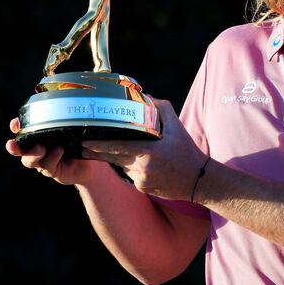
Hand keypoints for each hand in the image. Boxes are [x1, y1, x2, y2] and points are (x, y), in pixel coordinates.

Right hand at [5, 118, 97, 184]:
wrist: (88, 163)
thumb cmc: (76, 142)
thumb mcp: (71, 129)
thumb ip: (65, 119)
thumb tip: (67, 98)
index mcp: (37, 138)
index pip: (22, 131)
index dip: (16, 127)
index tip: (15, 123)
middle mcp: (36, 150)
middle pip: (20, 150)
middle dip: (14, 147)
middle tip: (12, 144)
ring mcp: (42, 162)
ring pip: (30, 161)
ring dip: (33, 154)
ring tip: (41, 148)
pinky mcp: (52, 171)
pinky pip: (48, 166)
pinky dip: (52, 158)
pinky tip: (59, 152)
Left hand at [81, 98, 206, 200]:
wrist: (199, 180)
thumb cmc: (188, 152)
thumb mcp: (177, 128)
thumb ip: (162, 109)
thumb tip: (147, 96)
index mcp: (149, 152)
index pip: (118, 148)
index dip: (99, 146)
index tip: (85, 142)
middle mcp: (142, 168)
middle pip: (114, 158)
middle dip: (98, 152)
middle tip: (83, 146)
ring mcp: (142, 180)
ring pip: (123, 166)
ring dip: (120, 158)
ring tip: (121, 150)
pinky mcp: (143, 188)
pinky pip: (132, 175)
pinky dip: (133, 167)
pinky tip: (145, 163)